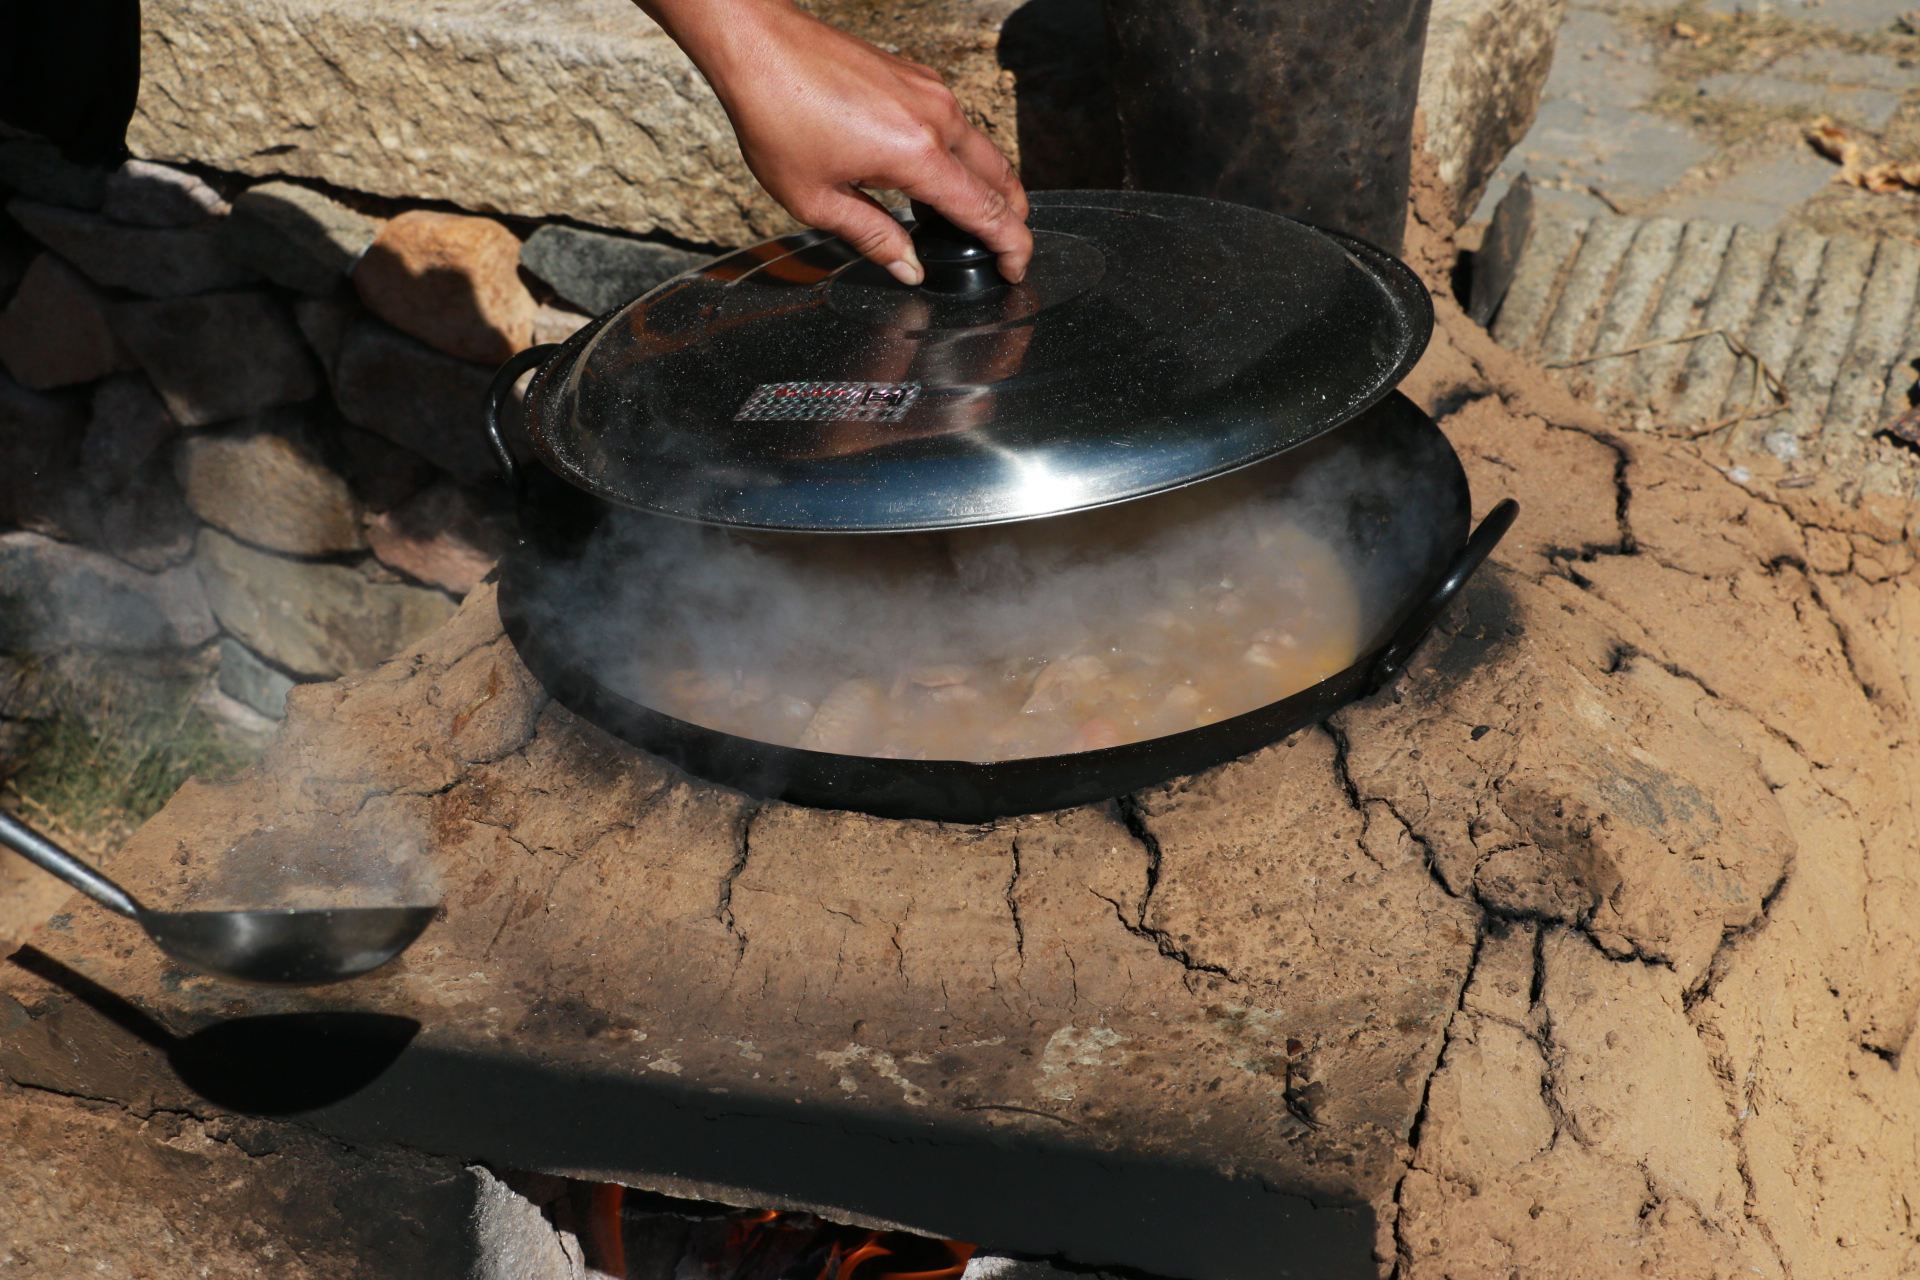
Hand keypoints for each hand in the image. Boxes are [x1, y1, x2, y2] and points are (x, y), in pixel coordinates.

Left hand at [634, 0, 1031, 283]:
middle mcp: (936, 117)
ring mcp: (930, 91)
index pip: (988, 211)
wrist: (758, 46)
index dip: (1010, 247)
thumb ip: (873, 237)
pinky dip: (962, 156)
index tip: (1013, 270)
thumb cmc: (777, 114)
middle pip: (1001, 177)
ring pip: (982, 148)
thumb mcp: (816, 200)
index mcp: (918, 155)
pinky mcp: (918, 77)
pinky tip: (935, 175)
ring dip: (987, 185)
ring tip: (970, 219)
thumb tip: (908, 267)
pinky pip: (957, 124)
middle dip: (1011, 219)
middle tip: (1002, 250)